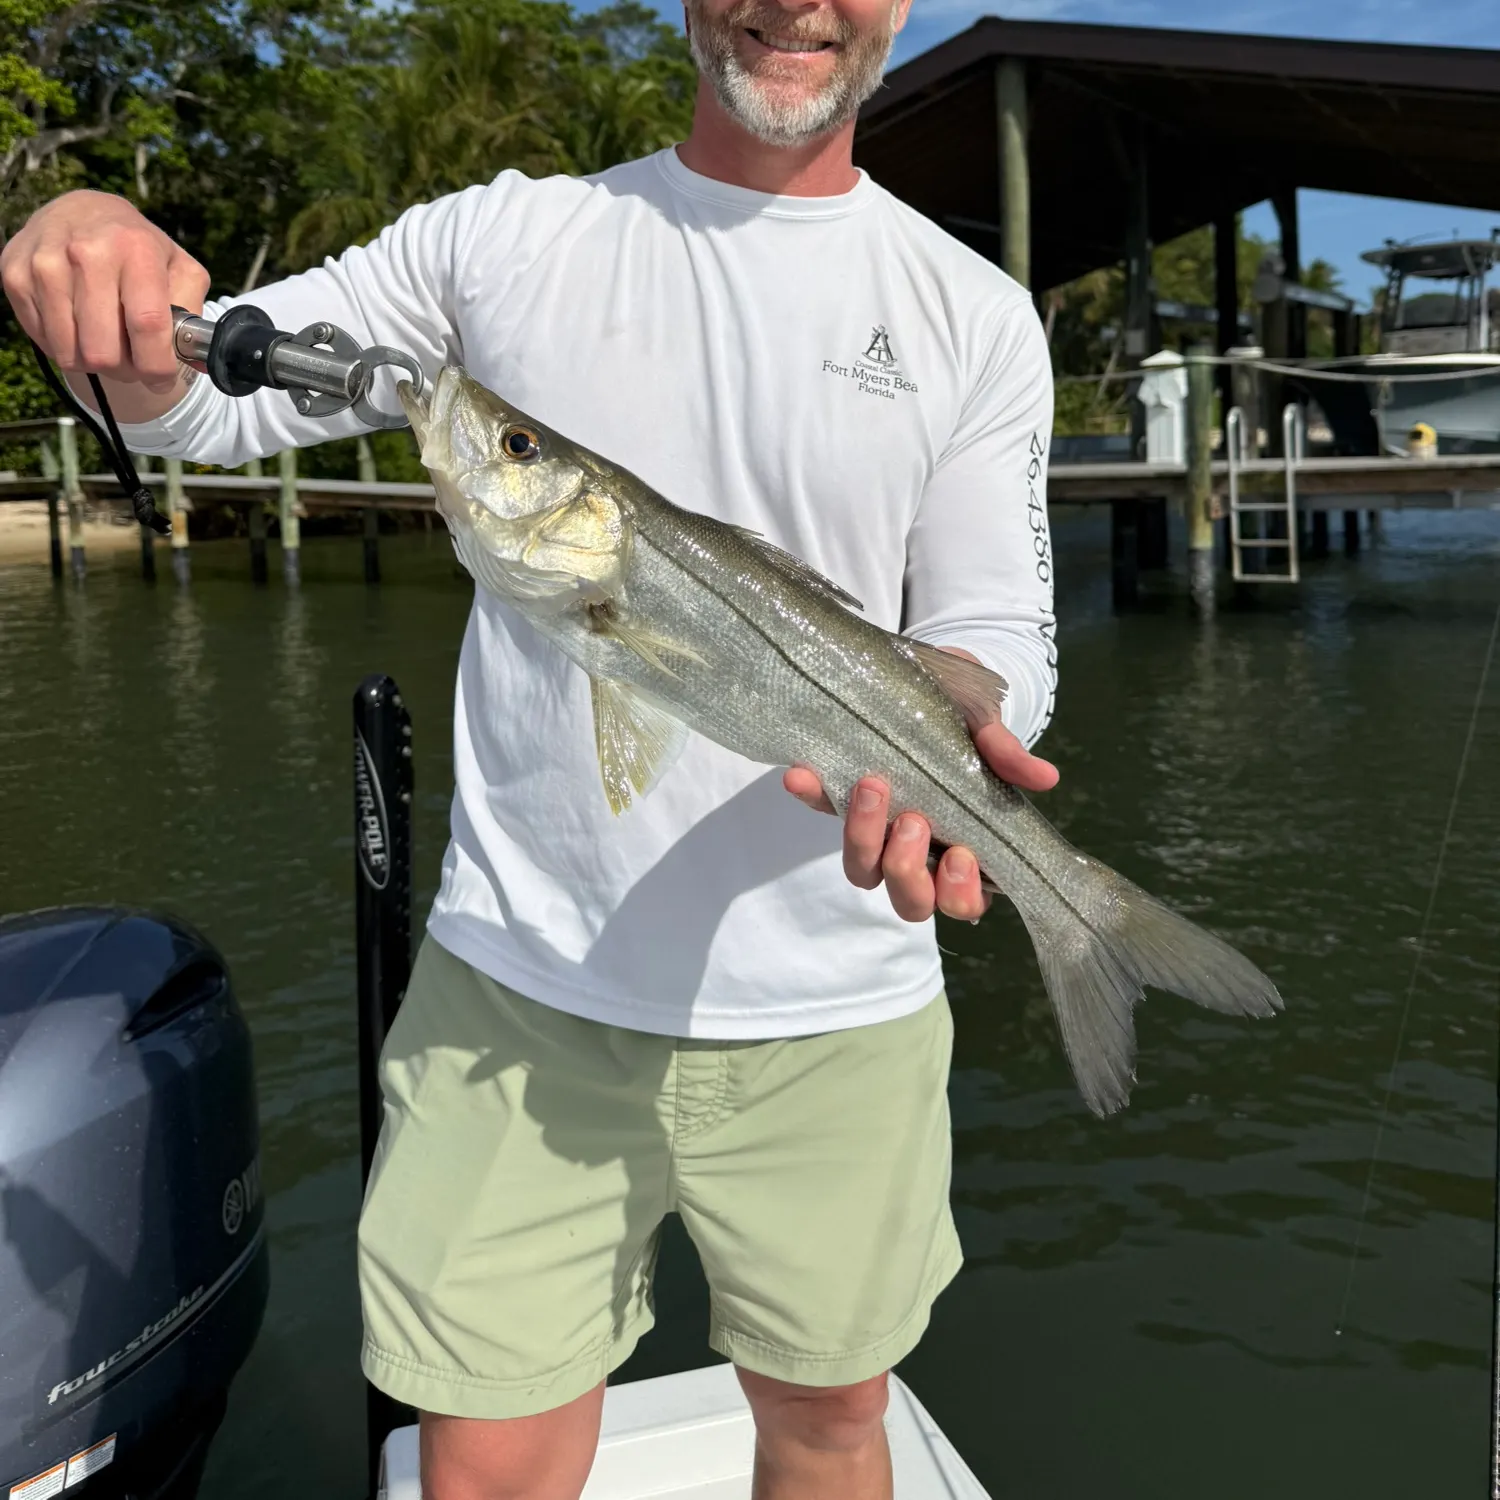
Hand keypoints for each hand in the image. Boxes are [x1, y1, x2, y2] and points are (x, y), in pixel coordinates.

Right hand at [1, 189, 208, 421]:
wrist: (81, 212)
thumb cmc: (138, 249)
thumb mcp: (179, 267)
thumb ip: (193, 310)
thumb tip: (197, 357)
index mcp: (135, 247)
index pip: (147, 325)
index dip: (157, 367)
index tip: (161, 380)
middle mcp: (86, 250)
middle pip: (104, 351)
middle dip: (124, 369)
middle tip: (131, 359)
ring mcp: (44, 262)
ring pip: (71, 354)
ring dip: (93, 361)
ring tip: (106, 340)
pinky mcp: (14, 273)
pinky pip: (44, 341)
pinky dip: (65, 345)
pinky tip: (77, 323)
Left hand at [783, 649, 1058, 921]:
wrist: (926, 676)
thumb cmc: (967, 715)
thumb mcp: (987, 723)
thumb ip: (1005, 751)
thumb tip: (1046, 778)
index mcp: (963, 846)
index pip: (963, 896)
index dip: (961, 891)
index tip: (963, 854)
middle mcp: (918, 851)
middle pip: (910, 899)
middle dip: (908, 870)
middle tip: (916, 821)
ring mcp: (876, 829)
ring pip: (863, 871)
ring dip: (864, 839)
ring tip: (874, 787)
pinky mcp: (838, 798)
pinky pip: (821, 809)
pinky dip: (812, 795)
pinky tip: (803, 774)